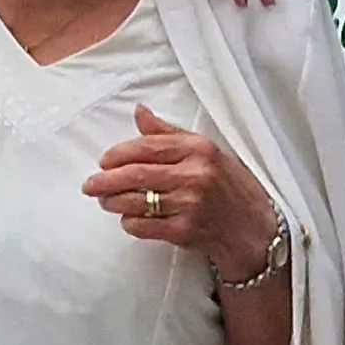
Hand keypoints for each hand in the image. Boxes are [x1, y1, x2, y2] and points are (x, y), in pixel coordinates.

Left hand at [85, 105, 278, 276]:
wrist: (255, 230)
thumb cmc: (231, 187)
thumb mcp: (208, 152)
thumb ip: (170, 134)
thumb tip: (139, 112)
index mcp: (199, 149)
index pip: (148, 147)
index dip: (119, 154)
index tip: (103, 160)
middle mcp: (195, 175)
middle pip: (136, 175)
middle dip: (106, 180)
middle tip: (89, 185)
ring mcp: (189, 205)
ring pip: (136, 202)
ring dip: (113, 202)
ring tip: (105, 201)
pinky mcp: (185, 231)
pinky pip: (144, 226)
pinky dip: (130, 222)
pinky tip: (129, 219)